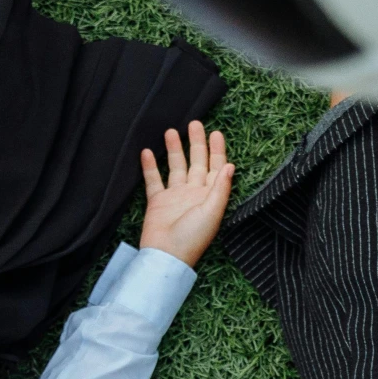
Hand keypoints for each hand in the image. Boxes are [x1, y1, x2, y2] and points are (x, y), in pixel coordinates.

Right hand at [138, 122, 234, 267]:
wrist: (166, 255)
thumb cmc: (192, 237)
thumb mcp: (212, 212)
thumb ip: (220, 188)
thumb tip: (231, 166)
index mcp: (210, 196)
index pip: (216, 168)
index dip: (217, 150)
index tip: (216, 132)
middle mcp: (194, 194)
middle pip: (197, 162)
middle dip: (196, 143)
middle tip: (194, 123)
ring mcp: (175, 196)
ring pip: (176, 167)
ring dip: (174, 149)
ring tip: (171, 131)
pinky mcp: (157, 202)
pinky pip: (153, 180)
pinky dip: (150, 166)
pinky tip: (147, 151)